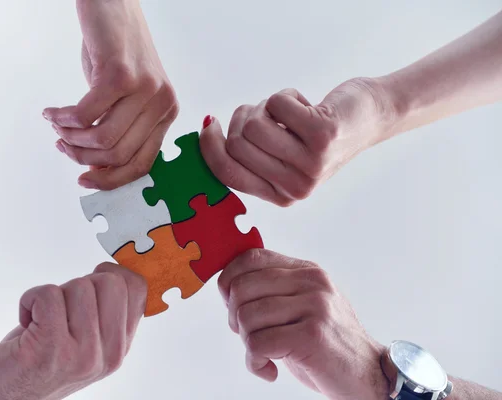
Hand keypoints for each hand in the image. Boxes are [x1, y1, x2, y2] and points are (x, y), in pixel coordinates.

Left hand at [0, 263, 146, 399]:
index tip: (91, 282)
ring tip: (42, 320)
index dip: (113, 274)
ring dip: (53, 295)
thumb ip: (106, 312)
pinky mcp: (50, 348)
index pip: (138, 289)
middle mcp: (108, 354)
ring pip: (79, 286)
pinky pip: (48, 294)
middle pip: (111, 281)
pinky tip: (27, 321)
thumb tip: (115, 270)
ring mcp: (82, 354)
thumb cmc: (37, 361)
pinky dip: (29, 299)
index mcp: (120, 347)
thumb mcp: (85, 340)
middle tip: (62, 309)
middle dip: (81, 284)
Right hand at [44, 0, 178, 189]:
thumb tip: (96, 165)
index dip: (110, 179)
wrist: (112, 4)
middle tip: (62, 145)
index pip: (142, 163)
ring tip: (58, 128)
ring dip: (72, 139)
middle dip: (84, 158)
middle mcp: (162, 103)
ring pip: (102, 139)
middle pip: (119, 155)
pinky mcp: (121, 75)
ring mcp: (145, 89)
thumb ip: (120, 126)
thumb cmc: (115, 50)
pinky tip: (53, 112)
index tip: (84, 180)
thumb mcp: (126, 95)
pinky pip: (86, 115)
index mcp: (166, 113)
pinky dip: (64, 119)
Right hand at [200, 77, 394, 205]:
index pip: (227, 173)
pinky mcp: (321, 135)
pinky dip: (286, 95)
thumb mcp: (285, 156)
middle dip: (244, 118)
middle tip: (267, 113)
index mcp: (280, 196)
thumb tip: (206, 134)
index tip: (209, 124)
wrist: (370, 118)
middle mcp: (295, 187)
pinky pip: (276, 104)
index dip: (210, 147)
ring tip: (289, 111)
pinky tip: (306, 104)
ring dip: (266, 105)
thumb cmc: (319, 134)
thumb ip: (251, 155)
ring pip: (253, 124)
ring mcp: (310, 163)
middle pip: (237, 144)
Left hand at [217, 249, 388, 399]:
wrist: (370, 375)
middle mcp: (311, 283)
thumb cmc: (327, 344)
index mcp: (306, 271)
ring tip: (264, 354)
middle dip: (234, 317)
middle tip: (249, 336)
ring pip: (247, 317)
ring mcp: (314, 307)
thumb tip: (228, 284)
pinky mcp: (312, 335)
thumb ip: (273, 291)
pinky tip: (269, 369)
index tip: (230, 303)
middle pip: (242, 288)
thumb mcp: (302, 306)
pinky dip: (255, 362)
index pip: (251, 258)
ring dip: (247, 343)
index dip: (229, 280)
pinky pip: (259, 344)